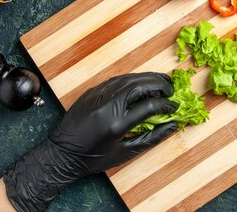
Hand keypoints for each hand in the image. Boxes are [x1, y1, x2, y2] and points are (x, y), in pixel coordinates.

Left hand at [3, 72, 177, 211]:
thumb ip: (151, 138)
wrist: (61, 154)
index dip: (166, 104)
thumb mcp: (125, 153)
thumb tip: (173, 126)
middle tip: (171, 89)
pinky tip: (140, 82)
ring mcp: (97, 95)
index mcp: (117, 124)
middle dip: (158, 84)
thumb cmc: (94, 158)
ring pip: (127, 78)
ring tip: (160, 81)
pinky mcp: (90, 92)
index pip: (149, 106)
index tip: (174, 106)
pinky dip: (131, 79)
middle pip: (139, 86)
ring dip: (146, 78)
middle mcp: (107, 105)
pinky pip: (115, 80)